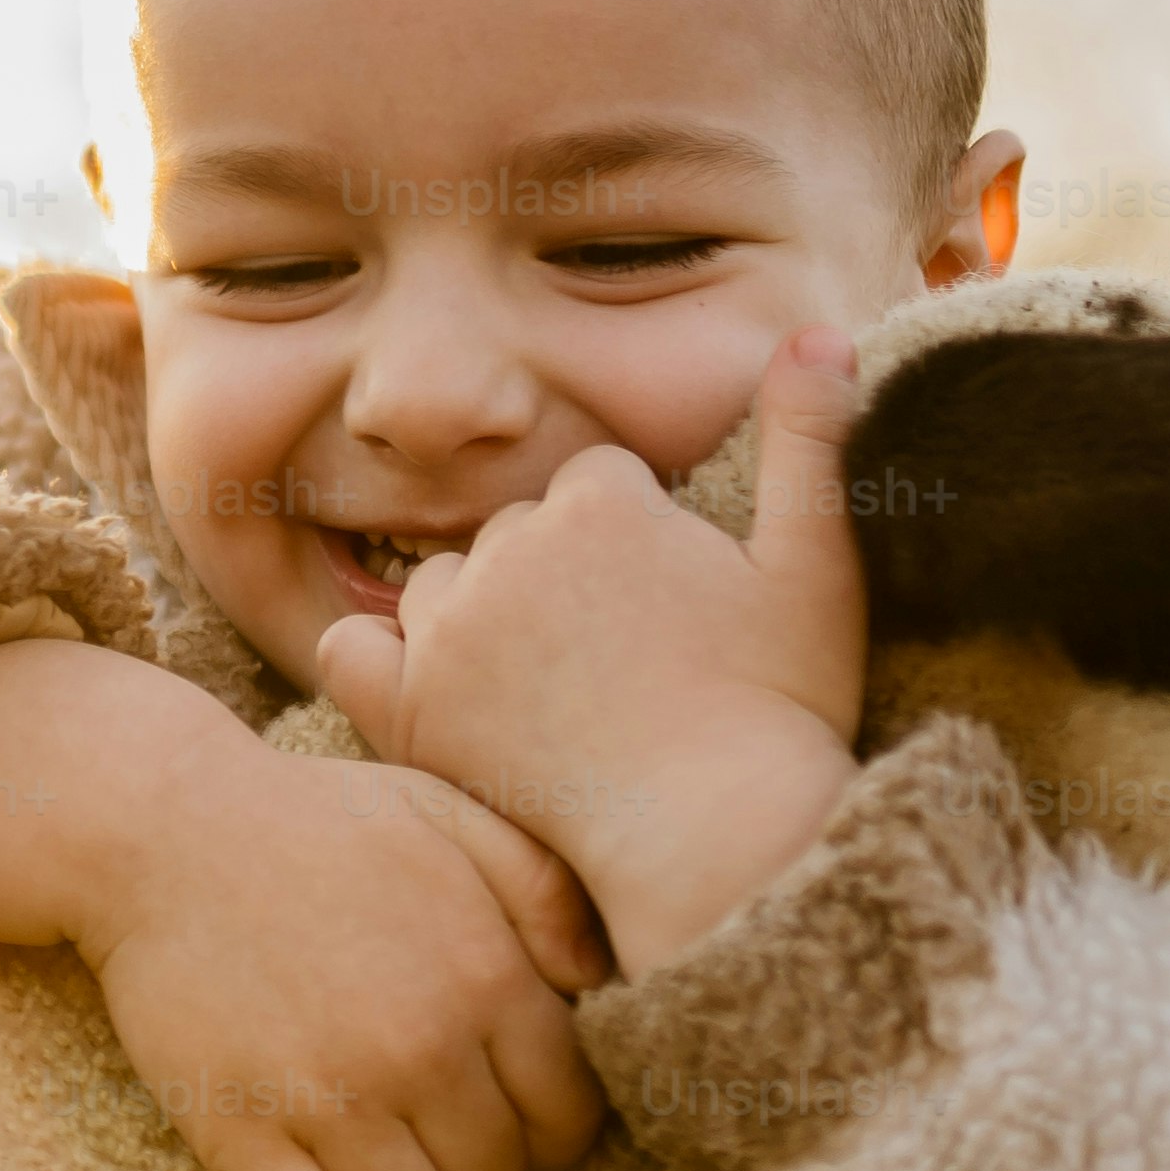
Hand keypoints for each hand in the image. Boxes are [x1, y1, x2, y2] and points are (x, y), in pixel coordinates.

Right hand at [78, 743, 617, 1170]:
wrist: (159, 829)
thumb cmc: (309, 822)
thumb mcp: (449, 815)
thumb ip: (543, 893)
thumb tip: (599, 986)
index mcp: (486, 979)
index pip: (566, 1121)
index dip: (543, 1136)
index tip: (501, 1120)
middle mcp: (422, 1050)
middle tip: (431, 1146)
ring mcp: (329, 1097)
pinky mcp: (241, 1130)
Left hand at [309, 324, 869, 969]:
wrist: (716, 838)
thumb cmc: (780, 705)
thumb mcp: (818, 563)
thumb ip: (810, 438)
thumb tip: (816, 332)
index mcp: (602, 500)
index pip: (593, 487)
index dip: (634, 541)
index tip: (670, 602)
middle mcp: (510, 548)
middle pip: (516, 533)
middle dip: (557, 578)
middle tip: (618, 656)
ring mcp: (451, 629)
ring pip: (443, 587)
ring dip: (480, 617)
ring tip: (550, 685)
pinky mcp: (411, 707)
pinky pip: (351, 652)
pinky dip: (376, 660)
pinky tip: (427, 686)